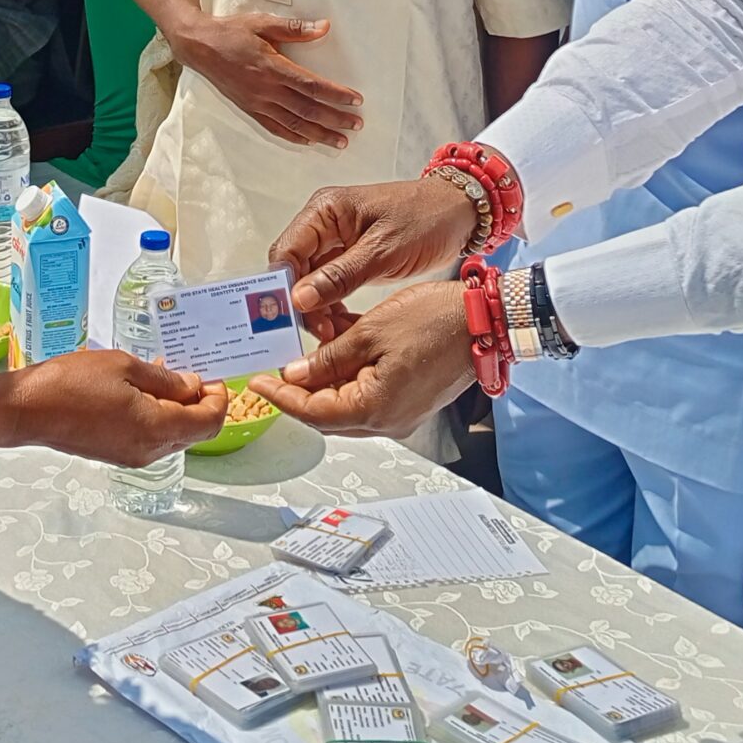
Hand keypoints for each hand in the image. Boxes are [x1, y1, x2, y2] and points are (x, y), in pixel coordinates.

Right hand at [8, 349, 228, 465]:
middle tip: (187, 371)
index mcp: (157, 428)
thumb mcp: (125, 367)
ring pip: (173, 436)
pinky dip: (156, 416)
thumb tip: (192, 386)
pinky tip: (139, 391)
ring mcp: (132, 456)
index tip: (212, 375)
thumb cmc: (71, 383)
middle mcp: (149, 451)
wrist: (27, 409)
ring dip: (177, 408)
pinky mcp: (116, 454)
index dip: (219, 398)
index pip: (209, 422)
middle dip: (199, 402)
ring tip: (160, 375)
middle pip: (194, 432)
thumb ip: (165, 379)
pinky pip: (151, 438)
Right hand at [175, 12, 362, 146]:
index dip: (336, 94)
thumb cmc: (231, 32)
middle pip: (307, 109)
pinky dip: (294, 136)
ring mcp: (257, 102)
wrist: (199, 47)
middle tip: (356, 124)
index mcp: (272, 67)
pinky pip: (275, 127)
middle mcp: (266, 89)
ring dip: (319, 134)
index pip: (311, 86)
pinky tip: (309, 140)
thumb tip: (324, 27)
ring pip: (294, 123)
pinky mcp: (249, 109)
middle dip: (335, 119)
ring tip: (341, 142)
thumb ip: (295, 28)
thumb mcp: (262, 23)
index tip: (356, 100)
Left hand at [248, 281, 474, 437]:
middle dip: (299, 391)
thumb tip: (295, 375)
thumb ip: (327, 359)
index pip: (313, 412)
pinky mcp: (408, 400)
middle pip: (328, 414)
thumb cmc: (435, 322)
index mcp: (375, 409)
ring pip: (347, 404)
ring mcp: (400, 413)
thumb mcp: (369, 332)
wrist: (485, 321)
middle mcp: (387, 421)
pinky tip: (336, 349)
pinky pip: (367, 395)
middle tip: (274, 368)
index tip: (257, 382)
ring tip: (303, 352)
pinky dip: (348, 376)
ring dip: (324, 381)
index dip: (281, 398)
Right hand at [271, 176, 476, 320]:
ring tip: (332, 333)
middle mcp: (324, 224)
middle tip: (319, 332)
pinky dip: (331, 305)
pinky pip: (328, 285)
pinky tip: (340, 325)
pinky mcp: (349, 257)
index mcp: (325, 211)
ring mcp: (336, 241)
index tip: (293, 317)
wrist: (459, 213)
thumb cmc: (426, 219)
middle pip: (293, 268)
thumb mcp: (384, 251)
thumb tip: (300, 298)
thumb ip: (341, 275)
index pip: (286, 251)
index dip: (283, 285)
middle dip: (301, 302)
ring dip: (316, 308)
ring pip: (309, 281)